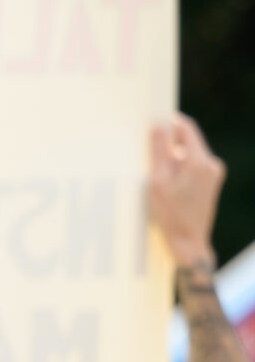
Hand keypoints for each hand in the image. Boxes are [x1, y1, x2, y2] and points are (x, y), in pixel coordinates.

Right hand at [148, 112, 225, 265]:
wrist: (189, 243)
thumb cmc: (171, 215)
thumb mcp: (158, 181)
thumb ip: (158, 151)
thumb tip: (157, 125)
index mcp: (200, 162)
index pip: (186, 129)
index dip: (170, 122)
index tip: (154, 119)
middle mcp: (211, 165)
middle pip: (187, 142)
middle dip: (168, 144)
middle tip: (147, 152)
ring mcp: (214, 175)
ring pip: (189, 156)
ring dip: (172, 160)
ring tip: (155, 176)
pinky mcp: (211, 184)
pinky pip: (192, 168)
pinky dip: (178, 170)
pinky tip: (165, 186)